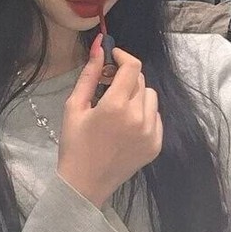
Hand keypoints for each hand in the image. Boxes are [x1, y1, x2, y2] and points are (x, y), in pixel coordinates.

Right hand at [57, 34, 162, 207]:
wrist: (84, 184)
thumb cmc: (74, 144)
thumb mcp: (74, 106)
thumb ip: (89, 74)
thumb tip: (99, 47)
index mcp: (116, 106)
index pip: (132, 67)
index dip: (122, 56)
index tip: (112, 58)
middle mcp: (138, 118)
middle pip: (141, 81)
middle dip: (125, 78)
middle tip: (107, 86)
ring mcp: (150, 133)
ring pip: (150, 97)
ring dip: (136, 95)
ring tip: (117, 108)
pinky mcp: (156, 145)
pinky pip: (156, 117)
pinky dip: (144, 114)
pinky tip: (126, 124)